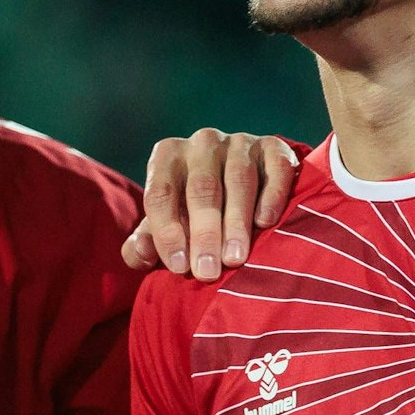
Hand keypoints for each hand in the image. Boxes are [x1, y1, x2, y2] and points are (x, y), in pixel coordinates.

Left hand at [123, 129, 298, 279]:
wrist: (243, 183)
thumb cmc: (192, 211)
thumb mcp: (165, 225)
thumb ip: (145, 243)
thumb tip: (140, 253)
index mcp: (167, 156)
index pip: (161, 194)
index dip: (168, 232)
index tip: (180, 267)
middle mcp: (202, 143)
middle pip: (201, 189)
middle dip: (204, 233)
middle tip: (208, 271)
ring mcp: (239, 142)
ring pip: (238, 180)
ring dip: (236, 221)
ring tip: (235, 258)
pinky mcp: (274, 147)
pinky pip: (275, 169)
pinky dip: (271, 195)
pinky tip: (266, 222)